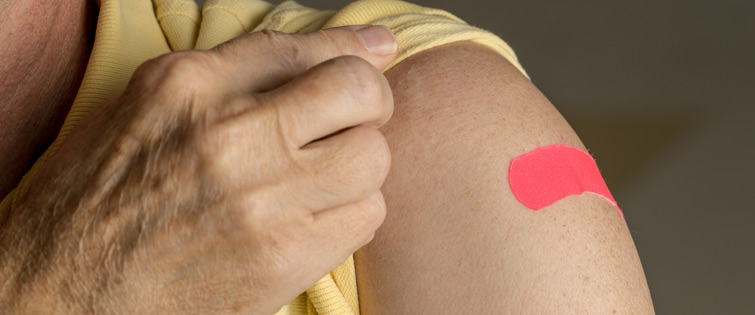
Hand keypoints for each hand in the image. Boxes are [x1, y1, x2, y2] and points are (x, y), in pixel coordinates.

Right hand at [0, 25, 396, 313]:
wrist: (59, 295)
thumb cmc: (96, 200)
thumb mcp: (147, 109)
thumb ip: (237, 73)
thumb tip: (348, 47)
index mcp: (186, 86)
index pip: (300, 47)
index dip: (351, 48)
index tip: (376, 52)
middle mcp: (227, 135)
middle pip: (358, 92)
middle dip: (368, 103)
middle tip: (347, 124)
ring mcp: (259, 199)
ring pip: (372, 158)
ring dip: (358, 166)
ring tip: (319, 179)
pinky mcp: (281, 259)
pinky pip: (365, 218)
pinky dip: (351, 214)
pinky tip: (312, 218)